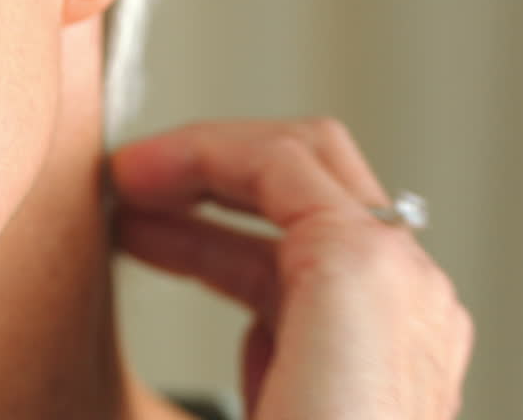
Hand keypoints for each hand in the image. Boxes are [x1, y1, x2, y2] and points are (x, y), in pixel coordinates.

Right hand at [111, 118, 472, 418]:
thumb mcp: (301, 311)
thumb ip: (259, 265)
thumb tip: (141, 241)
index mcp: (373, 276)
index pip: (280, 158)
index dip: (187, 151)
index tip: (124, 170)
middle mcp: (398, 293)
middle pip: (299, 172)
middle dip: (203, 164)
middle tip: (131, 178)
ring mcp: (388, 329)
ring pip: (293, 231)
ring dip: (209, 215)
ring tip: (138, 224)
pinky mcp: (366, 371)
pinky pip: (299, 287)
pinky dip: (236, 263)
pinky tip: (194, 280)